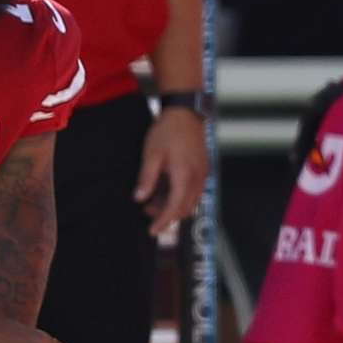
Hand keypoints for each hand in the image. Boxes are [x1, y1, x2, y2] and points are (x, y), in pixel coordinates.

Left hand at [136, 105, 208, 238]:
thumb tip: (140, 198)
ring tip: (153, 198)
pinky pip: (193, 191)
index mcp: (185, 175)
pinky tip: (165, 188)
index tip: (153, 231)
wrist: (185, 112)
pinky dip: (180, 195)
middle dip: (167, 214)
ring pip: (190, 201)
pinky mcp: (203, 169)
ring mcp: (203, 173)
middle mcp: (198, 177)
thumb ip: (146, 178)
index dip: (163, 221)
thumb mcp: (151, 154)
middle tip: (147, 211)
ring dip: (173, 205)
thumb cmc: (168, 130)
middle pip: (185, 208)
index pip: (175, 207)